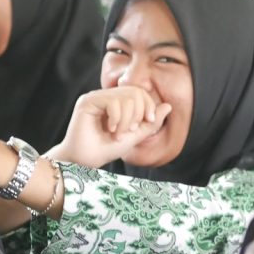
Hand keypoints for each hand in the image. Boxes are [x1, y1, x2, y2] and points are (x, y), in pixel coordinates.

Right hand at [49, 87, 171, 167]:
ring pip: (125, 97)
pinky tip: (110, 129)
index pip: (140, 92)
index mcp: (117, 101)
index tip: (149, 122)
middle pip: (135, 92)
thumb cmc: (106, 148)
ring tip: (118, 134)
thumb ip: (151, 122)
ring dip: (127, 119)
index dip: (149, 105)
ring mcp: (96, 97)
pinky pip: (113, 101)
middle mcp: (106, 96)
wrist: (85, 161)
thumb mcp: (135, 136)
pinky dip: (117, 118)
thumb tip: (168, 106)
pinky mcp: (87, 101)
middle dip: (138, 113)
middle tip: (130, 131)